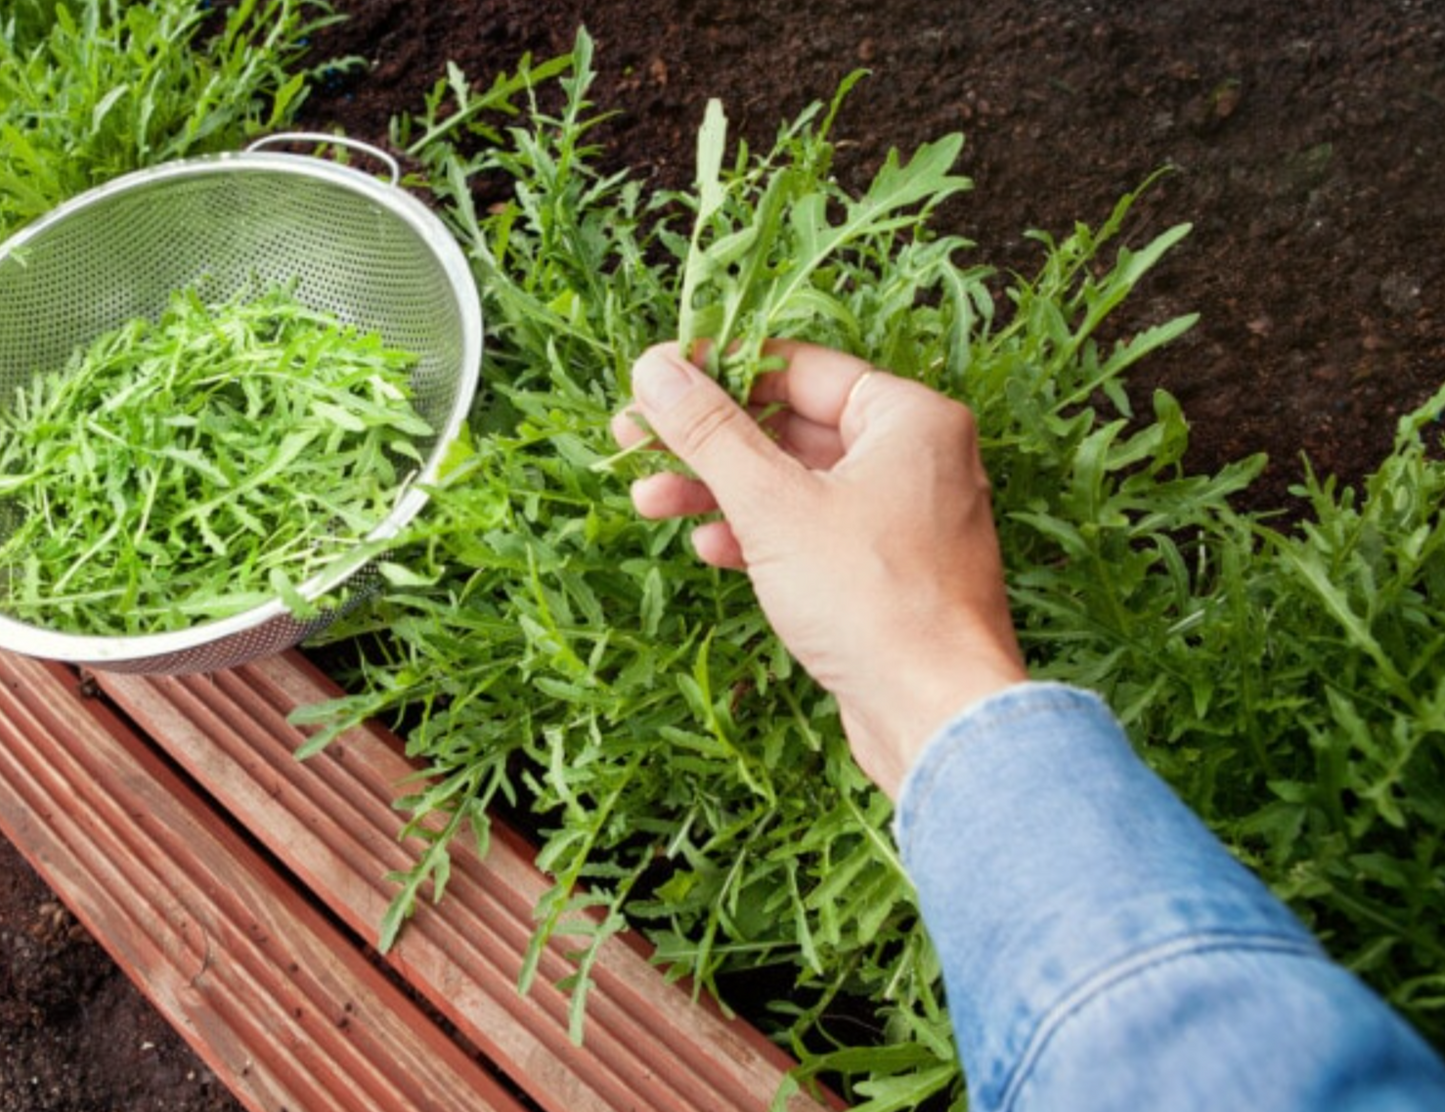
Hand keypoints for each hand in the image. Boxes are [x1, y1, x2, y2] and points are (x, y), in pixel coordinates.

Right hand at [613, 341, 1027, 797]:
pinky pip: (815, 535)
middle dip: (709, 441)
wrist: (937, 716)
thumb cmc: (872, 598)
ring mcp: (905, 520)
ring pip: (797, 486)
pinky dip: (761, 537)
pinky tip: (709, 547)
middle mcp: (917, 459)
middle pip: (792, 427)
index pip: (798, 369)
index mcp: (909, 418)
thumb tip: (656, 369)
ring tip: (650, 501)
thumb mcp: (773, 504)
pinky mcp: (888, 575)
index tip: (655, 379)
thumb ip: (710, 432)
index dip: (717, 370)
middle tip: (635, 442)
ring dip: (721, 491)